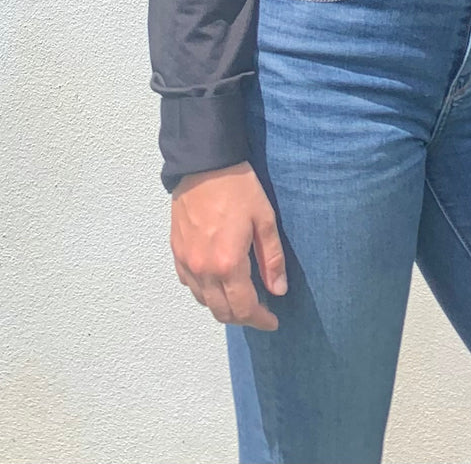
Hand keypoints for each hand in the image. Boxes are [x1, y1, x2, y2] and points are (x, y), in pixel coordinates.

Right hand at [170, 161, 286, 330]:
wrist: (203, 164)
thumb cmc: (239, 188)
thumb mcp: (264, 219)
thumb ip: (271, 259)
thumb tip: (278, 291)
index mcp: (228, 264)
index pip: (243, 308)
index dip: (260, 319)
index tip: (273, 321)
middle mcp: (203, 270)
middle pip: (221, 312)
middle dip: (242, 318)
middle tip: (259, 312)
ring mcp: (186, 262)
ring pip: (203, 301)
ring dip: (222, 306)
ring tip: (240, 298)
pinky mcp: (176, 252)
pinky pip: (189, 284)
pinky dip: (204, 292)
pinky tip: (216, 281)